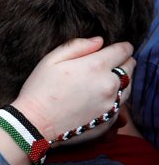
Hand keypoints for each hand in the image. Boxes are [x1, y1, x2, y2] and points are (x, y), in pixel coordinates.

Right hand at [12, 37, 134, 145]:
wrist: (35, 124)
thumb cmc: (39, 89)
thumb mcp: (51, 59)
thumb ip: (78, 45)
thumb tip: (99, 41)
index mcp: (96, 66)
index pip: (124, 51)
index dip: (120, 47)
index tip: (114, 48)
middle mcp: (110, 85)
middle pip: (130, 68)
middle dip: (121, 63)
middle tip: (105, 65)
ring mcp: (112, 105)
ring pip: (128, 87)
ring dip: (119, 81)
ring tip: (100, 82)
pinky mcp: (110, 121)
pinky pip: (120, 105)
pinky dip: (113, 99)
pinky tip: (95, 99)